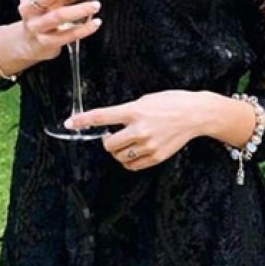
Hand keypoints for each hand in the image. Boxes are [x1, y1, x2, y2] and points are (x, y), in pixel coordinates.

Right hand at [16, 0, 101, 62]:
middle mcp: (29, 7)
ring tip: (96, 5)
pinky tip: (96, 23)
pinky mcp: (45, 42)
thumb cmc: (41, 13)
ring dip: (80, 9)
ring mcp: (36, 25)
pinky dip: (84, 29)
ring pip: (59, 15)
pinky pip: (67, 35)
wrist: (27, 43)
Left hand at [65, 90, 201, 170]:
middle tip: (112, 135)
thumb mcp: (145, 100)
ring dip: (118, 151)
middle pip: (108, 144)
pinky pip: (132, 165)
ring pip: (119, 156)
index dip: (83, 120)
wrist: (195, 114)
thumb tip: (113, 123)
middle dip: (107, 141)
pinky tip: (134, 151)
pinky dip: (128, 160)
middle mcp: (140, 129)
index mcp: (135, 111)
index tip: (70, 123)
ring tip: (126, 142)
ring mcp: (148, 144)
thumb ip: (128, 112)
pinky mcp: (156, 156)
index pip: (102, 116)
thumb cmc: (170, 102)